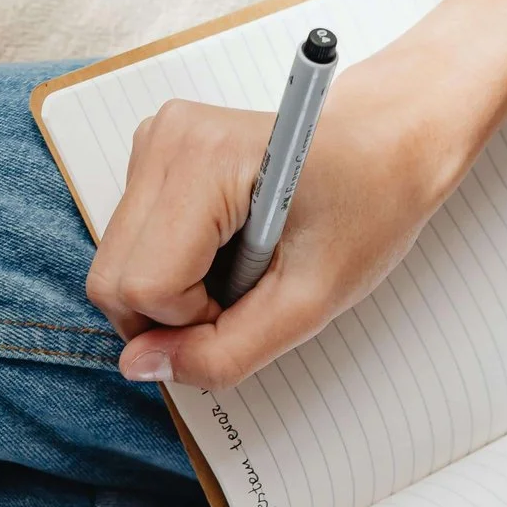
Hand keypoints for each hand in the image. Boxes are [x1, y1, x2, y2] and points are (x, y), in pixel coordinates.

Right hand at [86, 50, 481, 387]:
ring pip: (118, 266)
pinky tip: (231, 244)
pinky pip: (133, 244)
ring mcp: (152, 141)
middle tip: (250, 291)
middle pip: (114, 279)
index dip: (194, 323)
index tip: (256, 301)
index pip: (142, 289)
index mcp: (203, 159)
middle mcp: (163, 139)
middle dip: (175, 313)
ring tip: (247, 262)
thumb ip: (224, 352)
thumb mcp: (311, 302)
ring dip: (177, 290)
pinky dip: (176, 265)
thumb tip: (141, 367)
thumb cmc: (370, 204)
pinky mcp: (153, 153)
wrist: (392, 139)